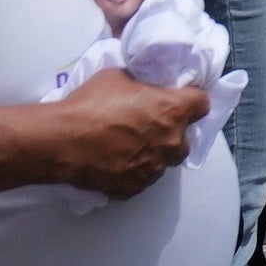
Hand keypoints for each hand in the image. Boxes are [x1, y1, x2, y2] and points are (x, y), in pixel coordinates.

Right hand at [35, 68, 212, 198]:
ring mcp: (154, 169)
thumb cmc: (91, 102)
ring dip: (153, 155)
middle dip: (172, 134)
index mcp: (173, 111)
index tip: (179, 100)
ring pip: (163, 162)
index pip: (202, 103)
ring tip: (127, 148)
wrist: (63, 139)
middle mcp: (171, 142)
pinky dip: (132, 173)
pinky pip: (140, 179)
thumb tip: (144, 89)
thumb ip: (141, 85)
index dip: (191, 100)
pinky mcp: (134, 188)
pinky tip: (114, 164)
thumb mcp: (120, 77)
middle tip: (148, 127)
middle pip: (185, 139)